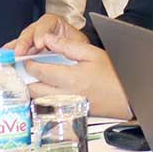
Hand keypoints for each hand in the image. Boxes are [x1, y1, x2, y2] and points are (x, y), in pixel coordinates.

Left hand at [14, 19, 130, 118]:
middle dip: (26, 79)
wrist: (126, 96)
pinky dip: (43, 98)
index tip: (27, 58)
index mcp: (70, 78)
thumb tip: (49, 39)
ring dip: (33, 89)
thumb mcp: (92, 54)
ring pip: (38, 100)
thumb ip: (67, 46)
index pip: (39, 71)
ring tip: (34, 78)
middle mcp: (65, 95)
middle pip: (33, 89)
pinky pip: (48, 106)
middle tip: (26, 69)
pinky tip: (47, 89)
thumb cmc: (112, 75)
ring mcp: (67, 106)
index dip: (29, 64)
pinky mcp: (69, 113)